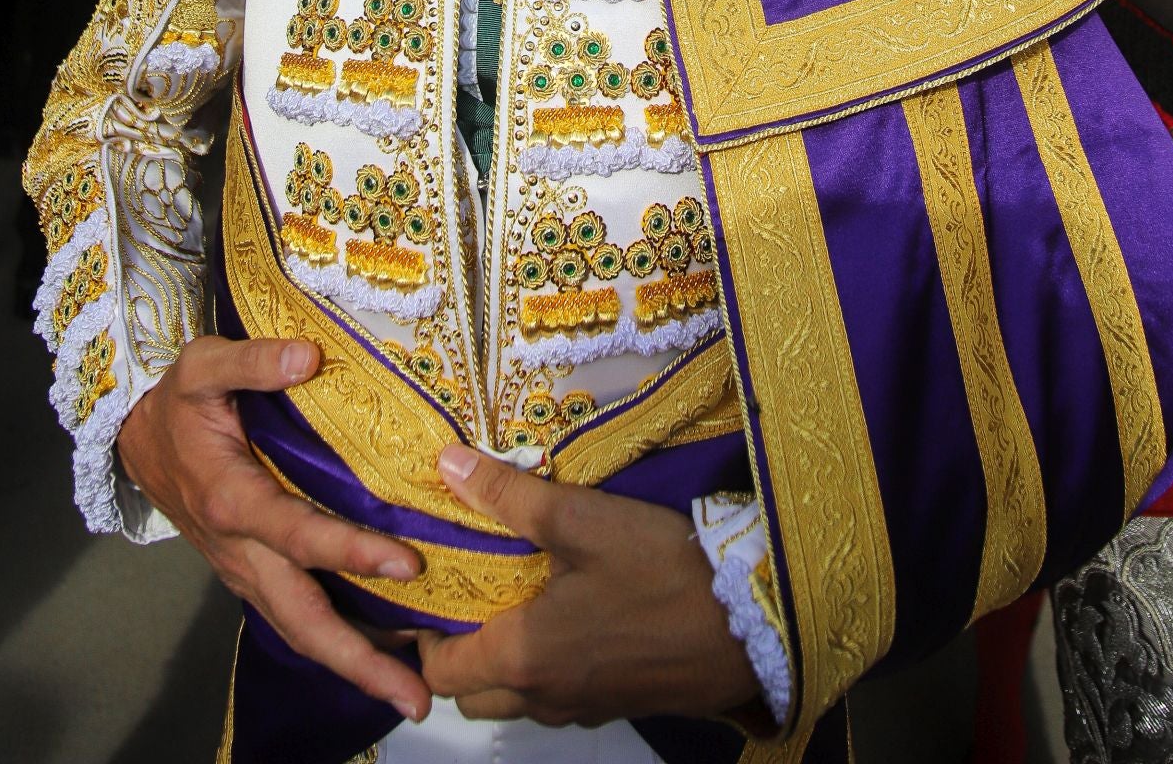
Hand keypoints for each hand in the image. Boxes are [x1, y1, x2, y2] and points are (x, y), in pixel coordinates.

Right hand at [117, 335, 430, 719]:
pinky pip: (295, 616)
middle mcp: (241, 550)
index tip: (405, 561)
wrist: (136, 437)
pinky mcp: (252, 574)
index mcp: (232, 499)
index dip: (348, 549)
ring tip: (411, 690)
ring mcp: (245, 571)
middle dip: (356, 660)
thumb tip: (307, 356)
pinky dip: (336, 640)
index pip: (297, 534)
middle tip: (414, 695)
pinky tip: (385, 646)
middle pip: (300, 618)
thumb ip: (254, 360)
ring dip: (352, 664)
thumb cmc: (177, 399)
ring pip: (298, 629)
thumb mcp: (204, 364)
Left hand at [415, 446, 761, 727]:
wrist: (750, 622)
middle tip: (464, 596)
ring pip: (515, 701)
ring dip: (500, 666)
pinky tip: (566, 618)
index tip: (428, 592)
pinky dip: (542, 671)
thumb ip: (508, 497)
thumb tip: (445, 466)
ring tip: (511, 602)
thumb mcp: (582, 520)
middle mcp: (545, 696)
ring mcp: (584, 706)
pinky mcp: (619, 703)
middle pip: (472, 695)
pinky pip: (557, 699)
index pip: (442, 671)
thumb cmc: (662, 570)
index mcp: (524, 656)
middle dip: (456, 656)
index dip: (423, 637)